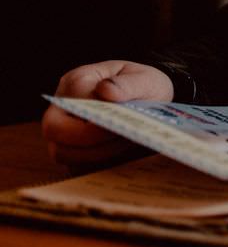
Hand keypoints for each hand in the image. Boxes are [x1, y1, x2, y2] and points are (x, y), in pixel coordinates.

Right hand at [42, 60, 173, 166]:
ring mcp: (60, 132)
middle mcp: (60, 107)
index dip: (94, 121)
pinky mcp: (69, 152)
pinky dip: (97, 165)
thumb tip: (105, 90)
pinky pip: (73, 166)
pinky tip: (122, 154)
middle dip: (91, 141)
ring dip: (97, 154)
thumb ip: (127, 84)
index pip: (72, 105)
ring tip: (127, 143)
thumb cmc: (145, 88)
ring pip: (62, 153)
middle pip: (55, 131)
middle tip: (124, 138)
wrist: (151, 103)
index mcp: (76, 82)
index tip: (121, 125)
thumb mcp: (145, 80)